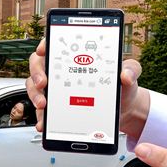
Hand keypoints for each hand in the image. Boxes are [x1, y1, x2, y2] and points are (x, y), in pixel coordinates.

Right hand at [25, 39, 150, 138]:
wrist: (123, 109)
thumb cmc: (122, 86)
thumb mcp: (129, 73)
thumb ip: (131, 69)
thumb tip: (125, 75)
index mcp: (76, 56)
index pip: (55, 43)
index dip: (45, 44)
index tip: (44, 50)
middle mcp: (61, 70)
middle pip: (38, 64)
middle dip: (37, 73)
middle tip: (44, 83)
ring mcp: (56, 88)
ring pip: (35, 86)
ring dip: (35, 95)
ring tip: (43, 105)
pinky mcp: (56, 106)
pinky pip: (42, 110)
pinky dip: (42, 117)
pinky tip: (45, 123)